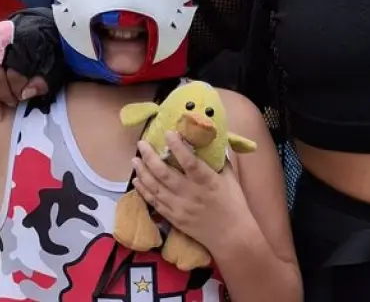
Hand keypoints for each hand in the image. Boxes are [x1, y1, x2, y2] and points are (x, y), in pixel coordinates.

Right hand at [0, 9, 60, 114]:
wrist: (36, 26)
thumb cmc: (44, 47)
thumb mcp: (52, 61)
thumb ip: (43, 79)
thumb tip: (26, 94)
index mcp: (20, 41)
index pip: (14, 69)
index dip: (18, 87)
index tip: (23, 97)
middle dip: (2, 94)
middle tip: (11, 105)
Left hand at [131, 132, 251, 254]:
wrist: (232, 237)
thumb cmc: (234, 204)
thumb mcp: (230, 178)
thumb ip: (219, 160)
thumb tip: (209, 141)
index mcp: (207, 181)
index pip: (189, 161)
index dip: (177, 146)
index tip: (167, 133)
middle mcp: (190, 193)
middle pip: (164, 173)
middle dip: (150, 157)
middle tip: (141, 144)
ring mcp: (180, 207)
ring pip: (155, 187)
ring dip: (143, 172)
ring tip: (135, 159)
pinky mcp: (174, 218)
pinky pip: (154, 203)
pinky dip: (144, 191)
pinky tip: (137, 181)